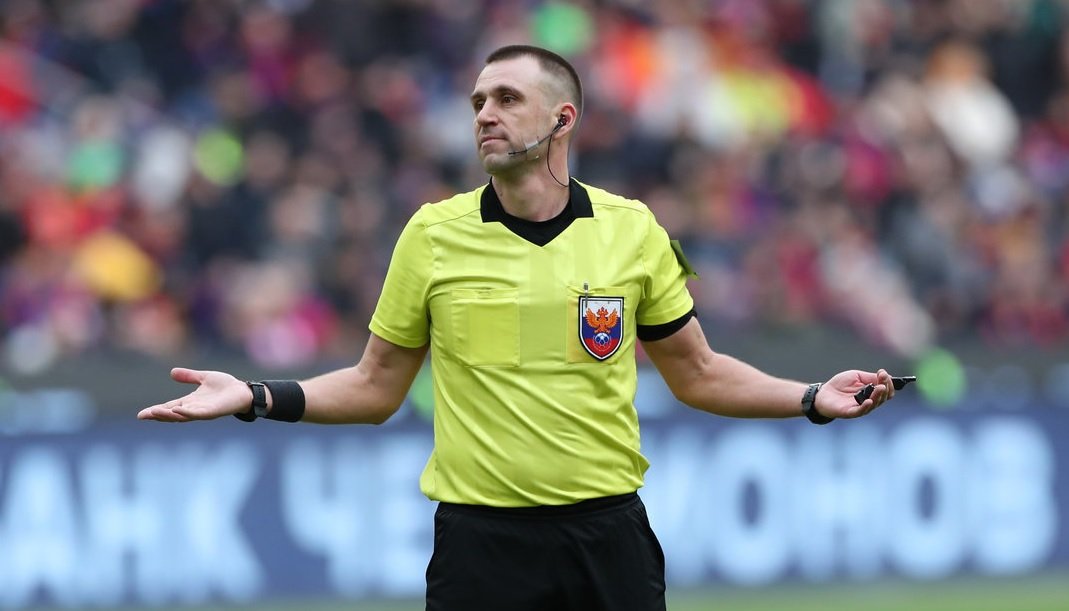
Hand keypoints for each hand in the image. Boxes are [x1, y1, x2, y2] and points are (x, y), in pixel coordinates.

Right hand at [137, 368, 251, 421]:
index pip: (169, 407)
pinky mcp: (212, 412)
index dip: (156, 410)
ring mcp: (202, 412)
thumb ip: (189, 376)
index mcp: (190, 401)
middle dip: (157, 415)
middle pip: (172, 414)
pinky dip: (186, 413)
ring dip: (168, 415)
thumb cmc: (226, 386)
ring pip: (181, 416)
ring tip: (154, 412)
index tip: (142, 414)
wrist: (243, 391)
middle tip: (143, 415)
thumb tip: (171, 372)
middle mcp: (194, 409)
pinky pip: (197, 414)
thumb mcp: (204, 378)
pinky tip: (177, 410)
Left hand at [816, 368, 895, 419]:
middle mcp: (869, 402)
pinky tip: (869, 401)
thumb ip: (870, 377)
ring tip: (880, 387)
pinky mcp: (850, 412)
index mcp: (871, 393)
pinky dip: (866, 406)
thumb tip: (885, 375)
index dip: (888, 383)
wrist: (823, 393)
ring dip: (878, 396)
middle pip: (883, 398)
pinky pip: (860, 411)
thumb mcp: (856, 376)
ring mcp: (860, 408)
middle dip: (885, 387)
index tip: (883, 374)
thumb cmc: (839, 385)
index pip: (886, 391)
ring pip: (874, 404)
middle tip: (883, 379)